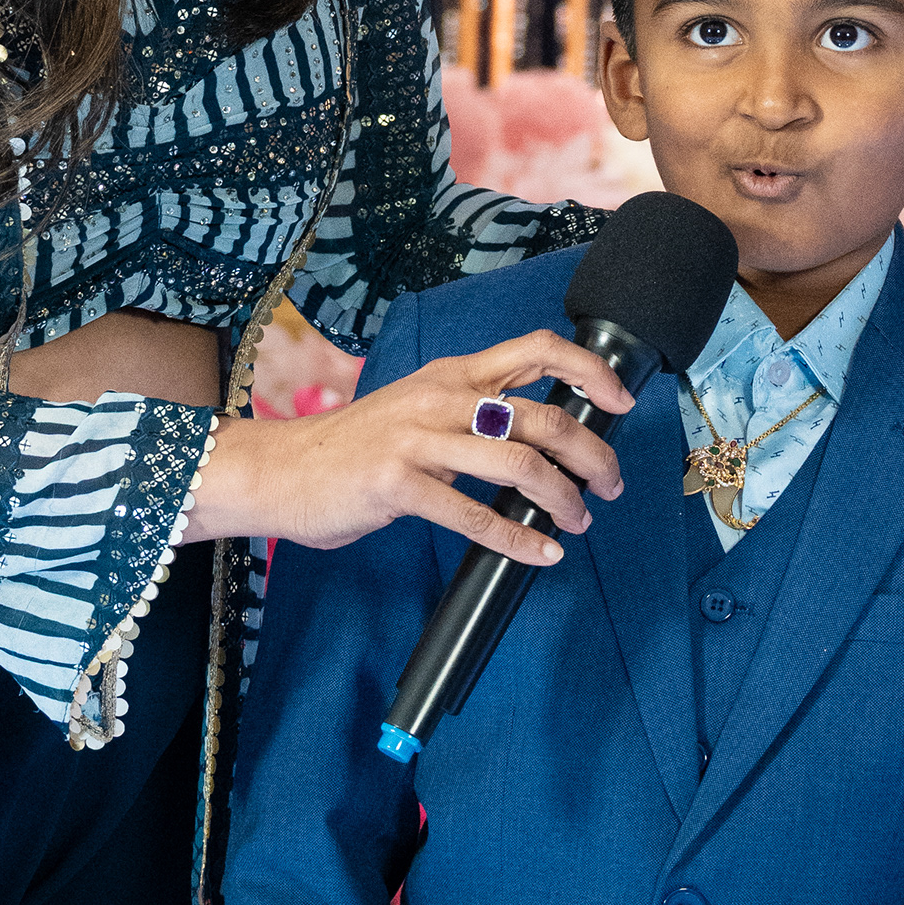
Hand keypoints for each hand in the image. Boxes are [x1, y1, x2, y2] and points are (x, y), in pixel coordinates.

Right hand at [183, 329, 630, 564]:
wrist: (281, 469)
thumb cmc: (356, 447)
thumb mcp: (418, 410)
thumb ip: (473, 414)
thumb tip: (541, 440)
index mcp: (453, 374)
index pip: (536, 349)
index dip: (589, 371)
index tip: (622, 401)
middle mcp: (442, 397)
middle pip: (542, 415)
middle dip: (591, 454)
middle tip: (609, 486)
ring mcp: (418, 438)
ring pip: (517, 463)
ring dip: (562, 500)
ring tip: (578, 524)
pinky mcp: (396, 483)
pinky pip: (473, 516)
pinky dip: (517, 539)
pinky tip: (540, 555)